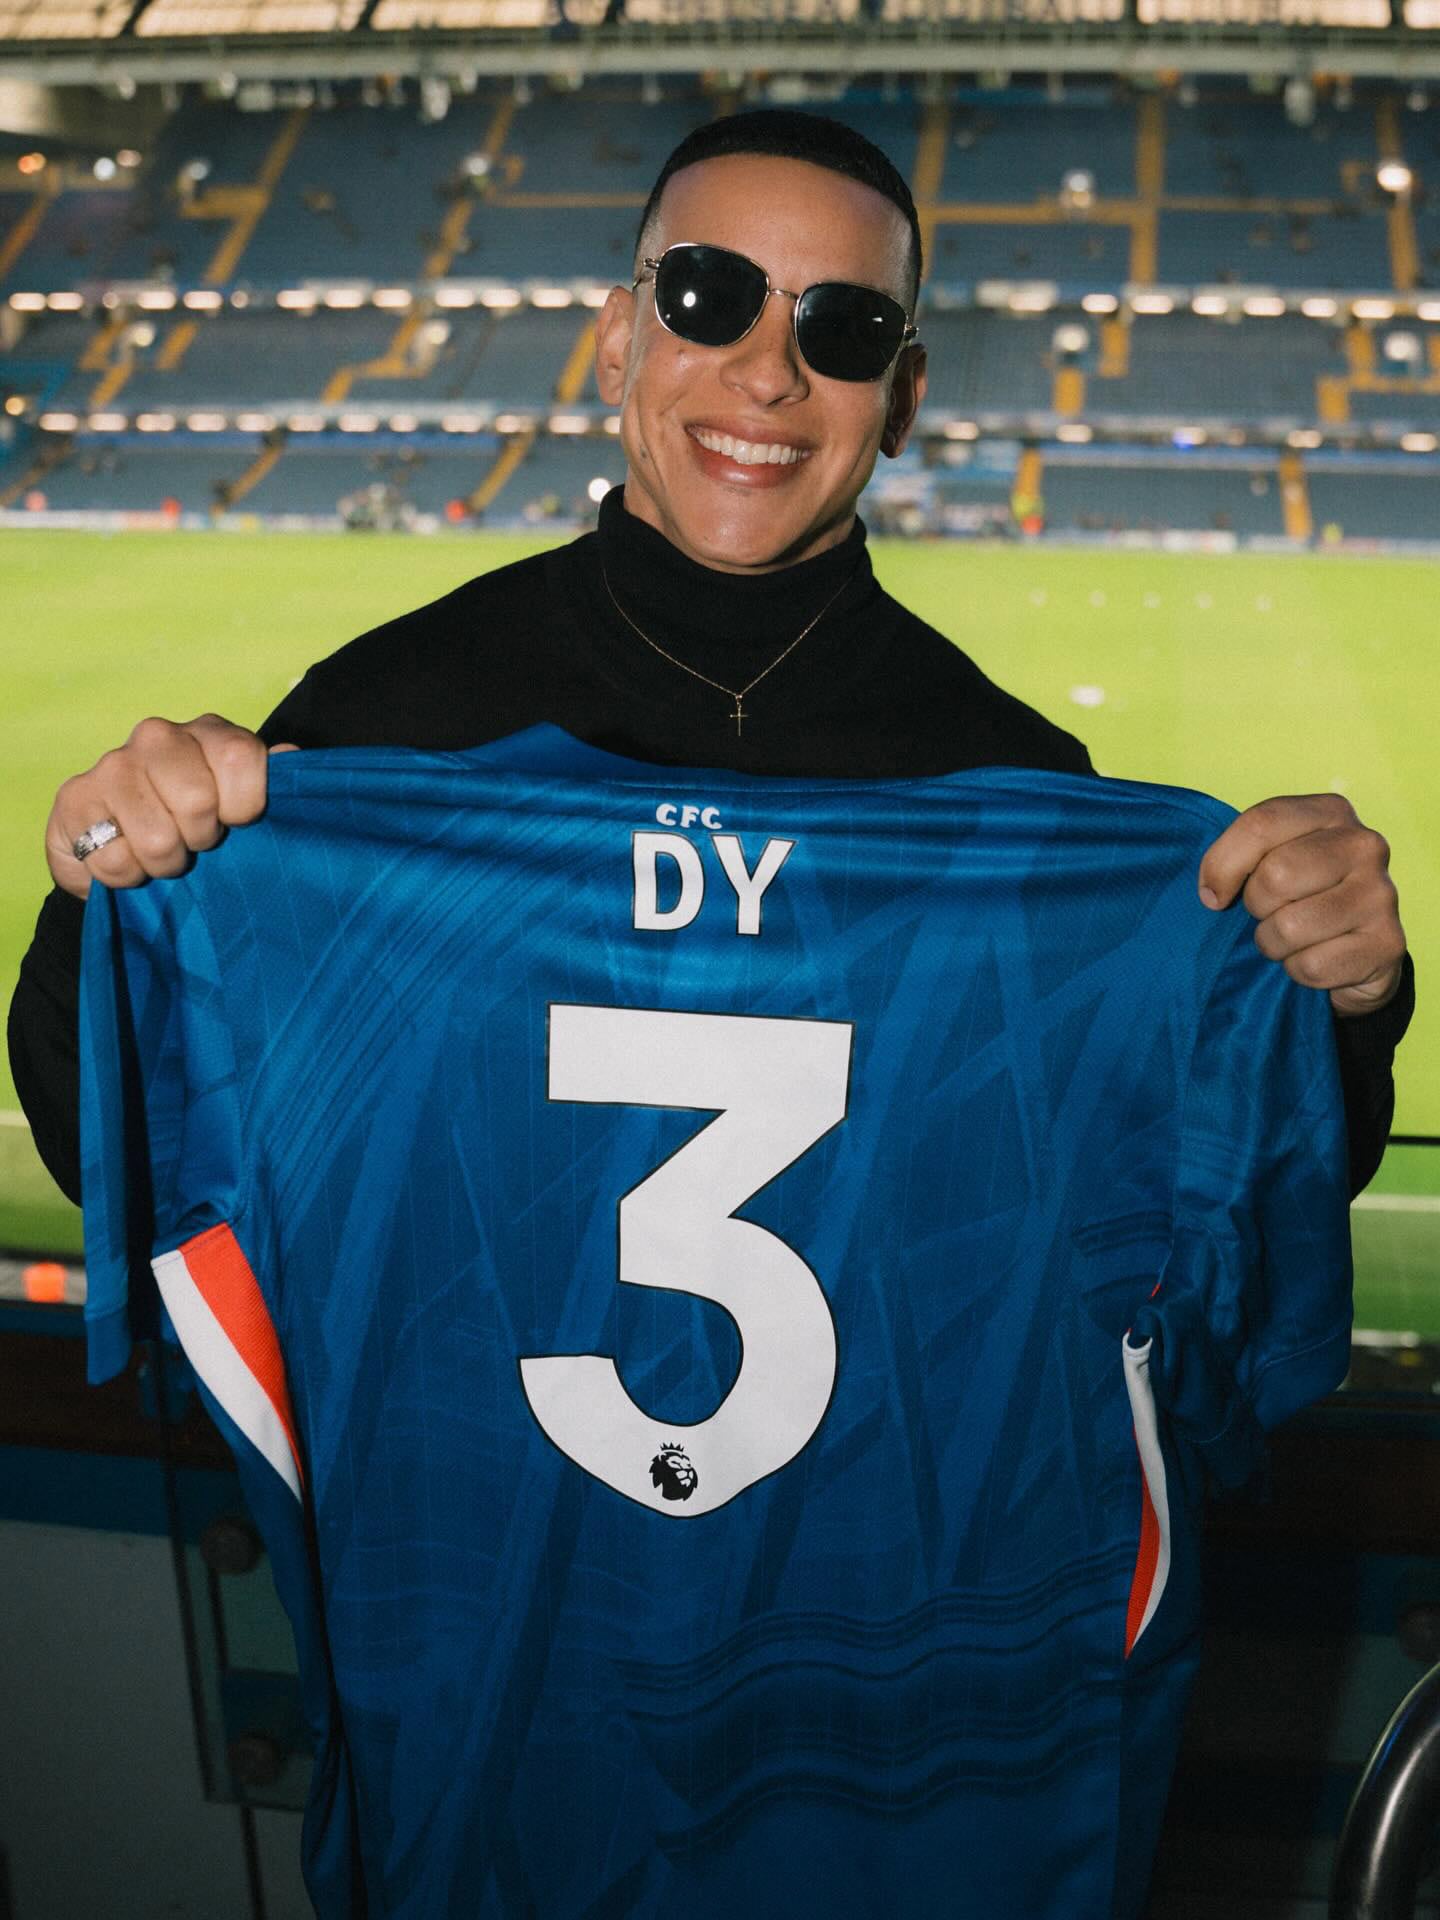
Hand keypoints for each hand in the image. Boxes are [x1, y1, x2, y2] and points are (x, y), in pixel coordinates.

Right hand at [47, 715, 298, 902]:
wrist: (123, 851)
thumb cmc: (197, 827)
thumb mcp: (245, 805)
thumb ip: (274, 782)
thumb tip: (292, 756)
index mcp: (209, 733)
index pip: (240, 757)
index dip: (244, 807)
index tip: (235, 822)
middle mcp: (158, 737)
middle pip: (197, 801)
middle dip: (200, 840)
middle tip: (192, 843)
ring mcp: (112, 765)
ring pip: (157, 839)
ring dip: (163, 864)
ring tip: (159, 854)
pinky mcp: (73, 798)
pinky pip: (114, 859)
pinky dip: (125, 875)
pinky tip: (125, 857)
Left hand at [1197, 793, 1406, 1018]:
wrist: (1357, 950)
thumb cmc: (1300, 896)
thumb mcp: (1267, 861)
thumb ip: (1236, 857)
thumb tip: (1212, 894)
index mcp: (1331, 812)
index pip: (1262, 823)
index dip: (1223, 864)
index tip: (1214, 893)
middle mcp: (1365, 845)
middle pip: (1276, 875)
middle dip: (1257, 906)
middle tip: (1272, 913)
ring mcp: (1382, 893)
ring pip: (1289, 927)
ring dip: (1274, 943)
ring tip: (1292, 938)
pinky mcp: (1388, 943)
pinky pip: (1311, 966)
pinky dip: (1299, 971)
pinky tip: (1318, 957)